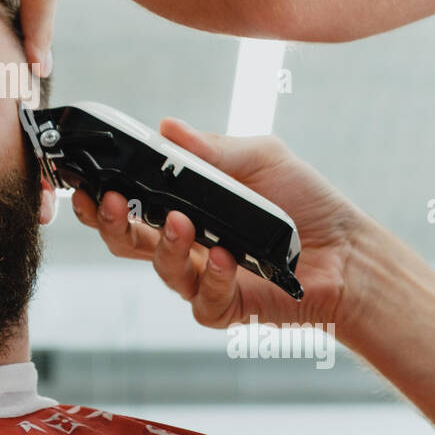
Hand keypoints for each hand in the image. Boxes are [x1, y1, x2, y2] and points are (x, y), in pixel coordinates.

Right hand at [70, 118, 364, 330]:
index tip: (86, 179)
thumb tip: (166, 126)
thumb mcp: (260, 158)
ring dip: (166, 245)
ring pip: (161, 269)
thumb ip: (212, 149)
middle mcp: (184, 243)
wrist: (349, 249)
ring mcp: (202, 277)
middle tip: (107, 199)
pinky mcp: (227, 307)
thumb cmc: (305, 201)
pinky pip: (204, 300)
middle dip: (107, 221)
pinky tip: (228, 259)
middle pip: (124, 240)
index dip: (99, 196)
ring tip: (181, 222)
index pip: (126, 202)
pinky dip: (214, 279)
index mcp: (182, 205)